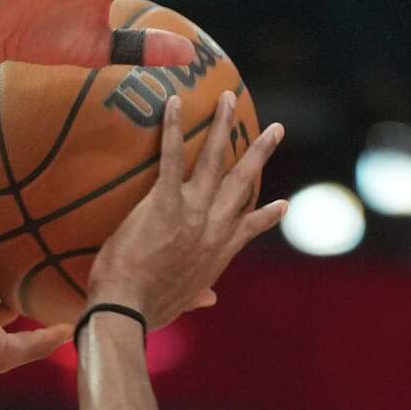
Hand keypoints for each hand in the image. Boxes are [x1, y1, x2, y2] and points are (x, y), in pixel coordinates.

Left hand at [86, 91, 284, 327]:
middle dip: (259, 153)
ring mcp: (192, 212)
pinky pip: (171, 157)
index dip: (266, 215)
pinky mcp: (165, 203)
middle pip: (242, 183)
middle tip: (275, 128)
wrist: (127, 311)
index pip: (248, 229)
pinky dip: (174, 128)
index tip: (283, 203)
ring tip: (229, 98)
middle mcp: (213, 228)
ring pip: (215, 161)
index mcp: (217, 254)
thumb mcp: (180, 305)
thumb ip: (196, 297)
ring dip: (224, 126)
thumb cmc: (147, 310)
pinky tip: (175, 101)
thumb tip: (208, 301)